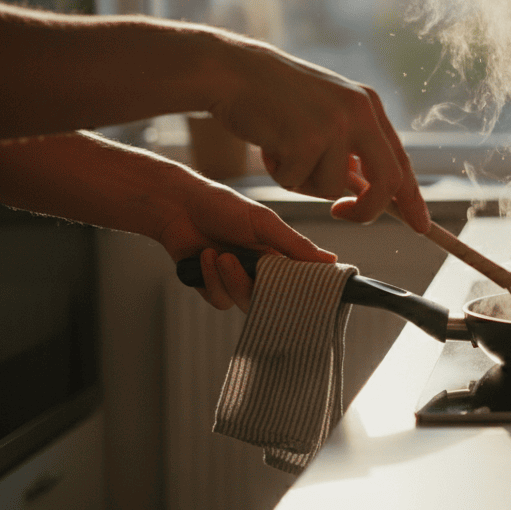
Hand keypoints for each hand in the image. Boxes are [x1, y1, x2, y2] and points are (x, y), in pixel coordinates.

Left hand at [157, 177, 336, 312]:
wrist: (179, 207)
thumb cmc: (222, 207)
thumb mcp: (264, 223)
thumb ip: (295, 245)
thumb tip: (331, 260)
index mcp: (278, 254)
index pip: (300, 281)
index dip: (303, 289)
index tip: (308, 293)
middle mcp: (260, 270)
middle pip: (271, 298)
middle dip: (255, 284)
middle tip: (248, 264)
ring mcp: (235, 280)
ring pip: (244, 302)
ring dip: (229, 279)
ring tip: (218, 254)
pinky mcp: (212, 287)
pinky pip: (220, 300)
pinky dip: (210, 279)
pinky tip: (204, 256)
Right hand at [207, 37, 431, 229]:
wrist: (232, 72)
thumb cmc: (275, 98)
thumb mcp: (326, 114)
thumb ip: (350, 149)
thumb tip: (367, 193)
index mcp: (369, 106)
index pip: (400, 161)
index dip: (411, 198)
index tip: (421, 225)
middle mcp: (359, 113)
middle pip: (386, 183)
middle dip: (366, 211)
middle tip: (340, 214)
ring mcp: (334, 125)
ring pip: (331, 188)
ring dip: (303, 180)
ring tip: (282, 149)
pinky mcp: (305, 139)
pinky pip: (296, 182)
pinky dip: (279, 173)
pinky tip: (268, 144)